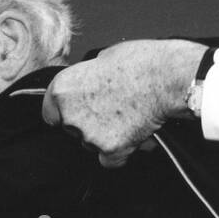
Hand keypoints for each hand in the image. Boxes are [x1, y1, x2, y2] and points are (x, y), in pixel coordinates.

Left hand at [42, 39, 206, 167]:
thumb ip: (88, 77)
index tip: (78, 110)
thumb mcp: (103, 58)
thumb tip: (89, 84)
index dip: (65, 111)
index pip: (50, 112)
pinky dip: (120, 152)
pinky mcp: (110, 151)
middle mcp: (70, 115)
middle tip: (111, 109)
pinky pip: (109, 160)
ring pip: (90, 145)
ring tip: (128, 118)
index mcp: (62, 88)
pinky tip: (133, 136)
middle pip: (72, 129)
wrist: (168, 77)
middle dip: (88, 123)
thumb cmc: (140, 62)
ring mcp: (89, 136)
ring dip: (105, 136)